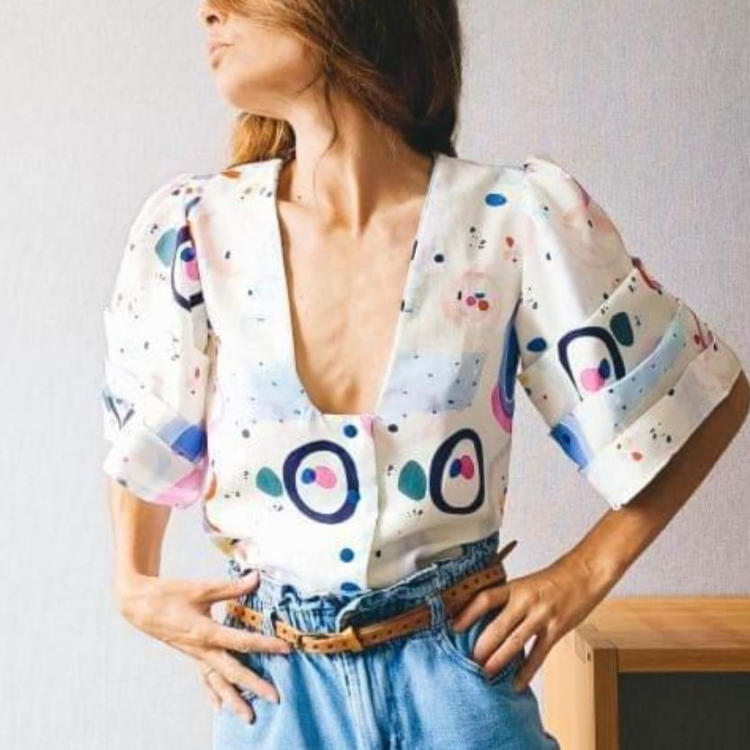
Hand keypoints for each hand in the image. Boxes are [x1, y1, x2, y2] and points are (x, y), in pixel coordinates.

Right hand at [115, 569, 292, 722]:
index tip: (286, 649)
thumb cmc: (170, 594)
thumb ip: (231, 587)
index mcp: (206, 632)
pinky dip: (213, 693)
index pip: (242, 642)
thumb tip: (256, 578)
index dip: (266, 645)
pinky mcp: (191, 655)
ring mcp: (195, 655)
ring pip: (218, 682)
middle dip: (253, 685)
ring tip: (248, 717)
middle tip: (275, 698)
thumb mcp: (202, 588)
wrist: (139, 605)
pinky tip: (219, 707)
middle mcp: (202, 649)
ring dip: (234, 699)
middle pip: (232, 671)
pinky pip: (203, 679)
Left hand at [449, 556, 611, 690]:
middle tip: (468, 660)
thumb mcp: (524, 584)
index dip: (467, 613)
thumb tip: (485, 620)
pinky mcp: (556, 630)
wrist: (583, 575)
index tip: (453, 627)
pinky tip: (517, 683)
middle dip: (481, 646)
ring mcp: (541, 616)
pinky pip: (538, 655)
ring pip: (515, 642)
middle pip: (497, 626)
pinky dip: (527, 671)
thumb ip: (508, 600)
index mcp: (514, 587)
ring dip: (499, 660)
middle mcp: (525, 601)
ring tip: (485, 673)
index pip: (485, 599)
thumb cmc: (551, 580)